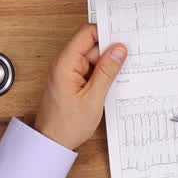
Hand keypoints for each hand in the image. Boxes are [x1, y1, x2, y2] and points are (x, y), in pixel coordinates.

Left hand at [35, 25, 126, 150]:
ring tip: (117, 79)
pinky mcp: (71, 81)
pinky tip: (108, 85)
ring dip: (105, 66)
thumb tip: (118, 50)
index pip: (86, 34)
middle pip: (91, 46)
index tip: (123, 39)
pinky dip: (100, 75)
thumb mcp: (93, 98)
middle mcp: (64, 64)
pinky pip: (88, 71)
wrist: (51, 143)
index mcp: (65, 63)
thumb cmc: (66, 125)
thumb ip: (106, 72)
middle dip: (109, 52)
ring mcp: (67, 72)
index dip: (106, 33)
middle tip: (126, 62)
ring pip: (92, 59)